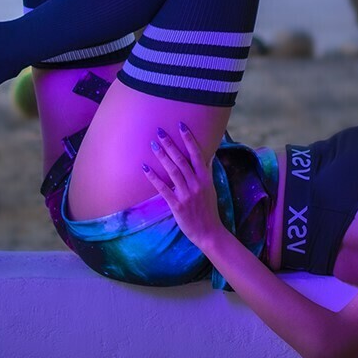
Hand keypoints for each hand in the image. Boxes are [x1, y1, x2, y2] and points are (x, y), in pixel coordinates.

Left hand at [142, 124, 222, 251]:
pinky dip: (154, 178)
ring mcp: (186, 194)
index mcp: (205, 178)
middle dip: (171, 144)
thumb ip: (208, 170)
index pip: (196, 154)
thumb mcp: (211, 187)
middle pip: (182, 160)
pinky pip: (164, 189)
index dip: (188, 139)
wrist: (209, 232)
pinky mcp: (177, 205)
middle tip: (160, 131)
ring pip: (173, 171)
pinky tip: (146, 168)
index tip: (181, 125)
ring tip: (153, 144)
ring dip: (162, 157)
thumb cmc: (209, 209)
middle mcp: (196, 184)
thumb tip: (208, 154)